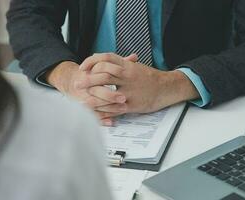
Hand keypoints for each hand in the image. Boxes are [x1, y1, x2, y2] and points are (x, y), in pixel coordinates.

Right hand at [46, 61, 126, 125]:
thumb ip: (120, 62)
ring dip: (110, 109)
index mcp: (92, 74)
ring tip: (123, 110)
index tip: (125, 83)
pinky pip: (93, 116)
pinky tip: (111, 122)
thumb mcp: (104, 66)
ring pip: (96, 105)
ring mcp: (85, 97)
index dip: (112, 79)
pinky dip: (102, 120)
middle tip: (124, 99)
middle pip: (98, 91)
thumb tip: (134, 57)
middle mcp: (87, 86)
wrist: (73, 82)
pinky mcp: (85, 108)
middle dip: (111, 96)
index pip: (100, 76)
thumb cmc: (93, 74)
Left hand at [79, 53, 199, 113]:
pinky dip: (104, 111)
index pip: (106, 58)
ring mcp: (130, 91)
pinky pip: (115, 108)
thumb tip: (104, 62)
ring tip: (82, 100)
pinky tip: (96, 112)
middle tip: (77, 83)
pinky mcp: (132, 104)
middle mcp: (128, 76)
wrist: (167, 88)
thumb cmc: (150, 78)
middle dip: (88, 79)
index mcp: (127, 66)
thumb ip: (121, 64)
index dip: (91, 61)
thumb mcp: (135, 67)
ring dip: (92, 96)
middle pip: (103, 74)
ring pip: (107, 92)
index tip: (82, 67)